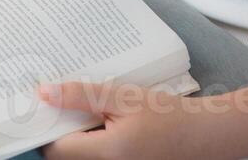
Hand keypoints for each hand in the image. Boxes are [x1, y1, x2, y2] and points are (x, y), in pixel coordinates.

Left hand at [37, 81, 220, 159]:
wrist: (202, 136)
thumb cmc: (168, 116)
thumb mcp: (124, 97)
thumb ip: (82, 95)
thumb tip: (44, 94)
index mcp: (104, 155)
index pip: (54, 148)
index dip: (46, 125)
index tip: (45, 102)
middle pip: (63, 155)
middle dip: (60, 129)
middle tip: (62, 101)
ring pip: (78, 156)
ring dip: (75, 135)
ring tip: (84, 108)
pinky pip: (94, 157)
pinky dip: (91, 141)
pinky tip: (100, 121)